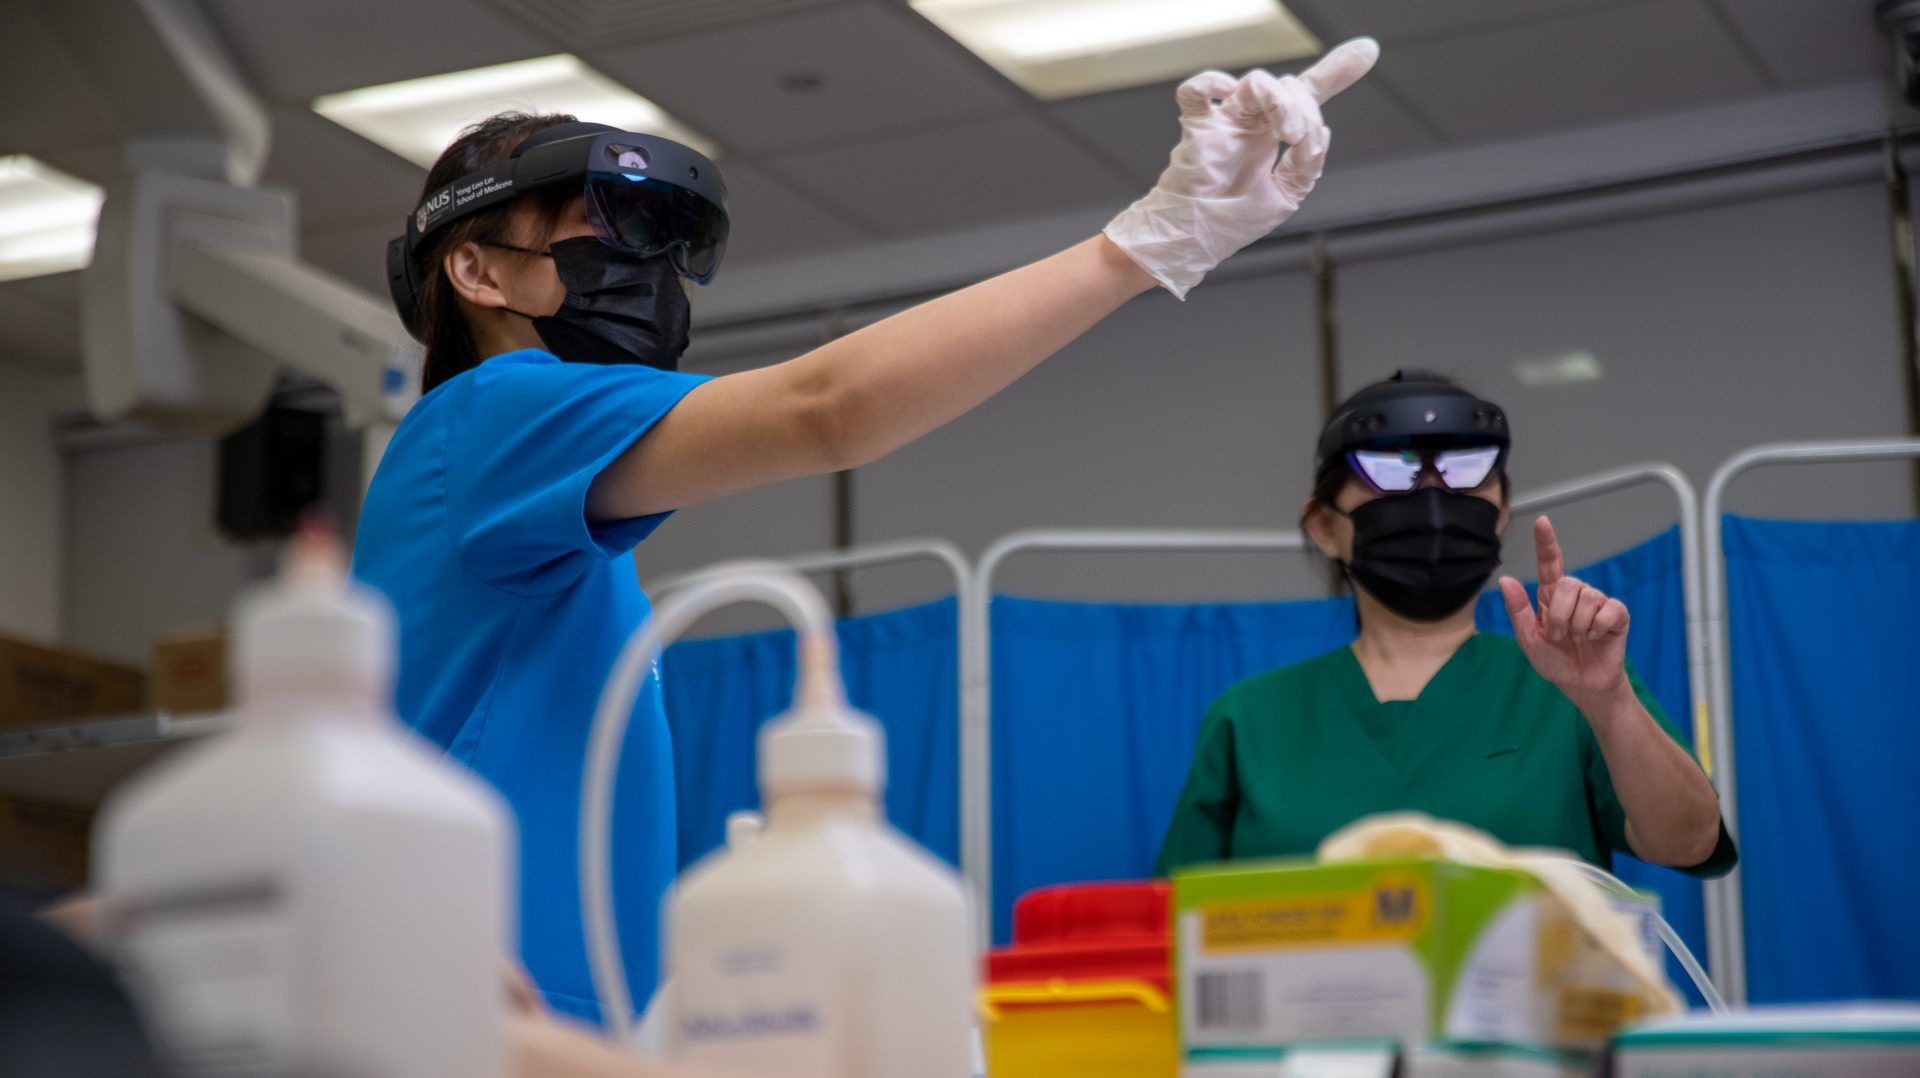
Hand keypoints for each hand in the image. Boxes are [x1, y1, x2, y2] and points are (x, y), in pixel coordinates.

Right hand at [1102, 37, 1379, 298]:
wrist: (1196, 241)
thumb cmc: (1230, 223)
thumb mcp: (1286, 196)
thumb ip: (1306, 164)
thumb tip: (1322, 132)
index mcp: (1270, 135)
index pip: (1305, 98)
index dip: (1336, 74)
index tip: (1367, 53)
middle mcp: (1250, 123)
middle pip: (1289, 89)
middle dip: (1306, 109)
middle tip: (1301, 138)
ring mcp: (1224, 122)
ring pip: (1257, 84)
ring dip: (1281, 102)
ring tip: (1287, 132)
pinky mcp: (1197, 129)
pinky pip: (1196, 91)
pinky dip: (1211, 83)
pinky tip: (1228, 91)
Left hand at [1498, 516, 1630, 705]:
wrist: (1580, 684)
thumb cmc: (1554, 660)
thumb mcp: (1529, 639)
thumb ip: (1518, 610)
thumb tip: (1506, 580)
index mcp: (1550, 597)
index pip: (1549, 563)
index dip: (1546, 543)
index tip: (1542, 521)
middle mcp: (1575, 594)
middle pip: (1568, 584)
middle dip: (1560, 616)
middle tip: (1560, 636)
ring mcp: (1597, 603)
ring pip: (1588, 598)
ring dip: (1578, 626)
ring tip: (1579, 639)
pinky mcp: (1617, 615)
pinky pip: (1608, 610)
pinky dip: (1598, 628)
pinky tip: (1596, 637)